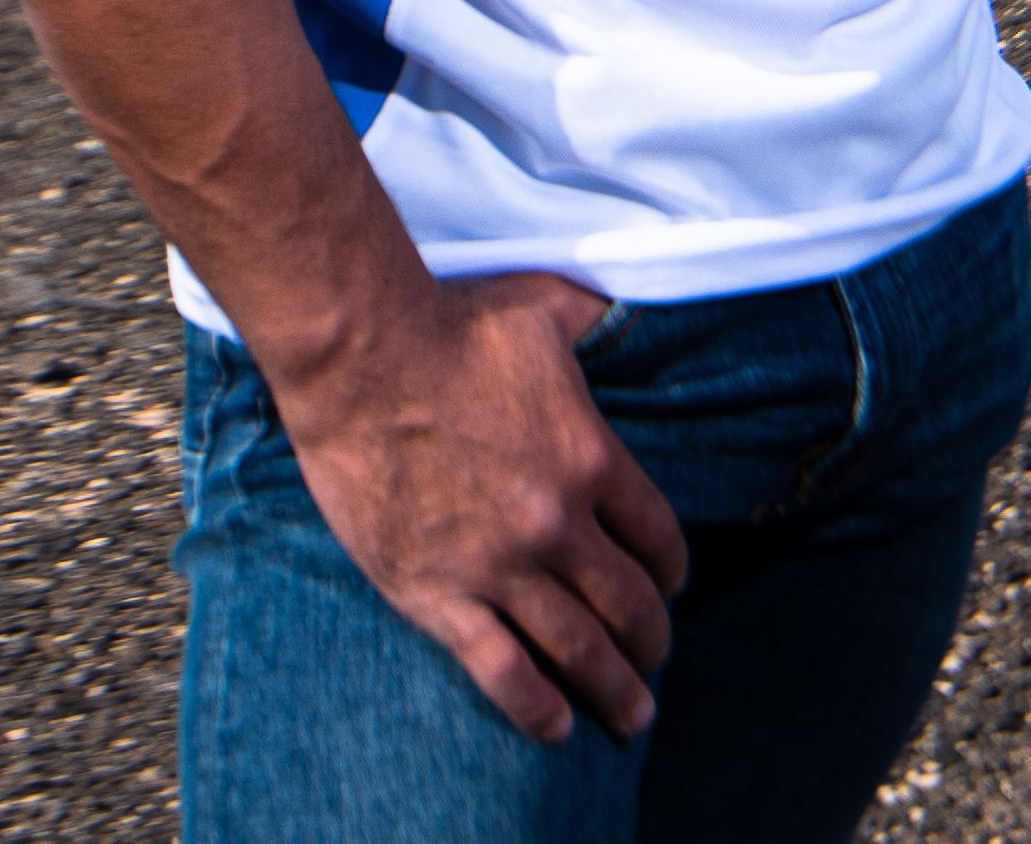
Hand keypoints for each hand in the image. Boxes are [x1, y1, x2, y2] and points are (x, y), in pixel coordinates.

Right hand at [267, 271, 688, 740]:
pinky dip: (536, 707)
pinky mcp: (438, 595)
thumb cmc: (448, 324)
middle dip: (651, 641)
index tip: (670, 587)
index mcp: (592, 458)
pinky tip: (559, 726)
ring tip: (632, 715)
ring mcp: (498, 567)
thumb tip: (624, 304)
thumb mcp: (544, 308)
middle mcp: (557, 524)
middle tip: (655, 660)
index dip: (671, 571)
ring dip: (614, 690)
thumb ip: (593, 319)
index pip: (658, 537)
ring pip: (576, 649)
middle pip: (627, 603)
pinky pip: (500, 670)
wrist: (359, 358)